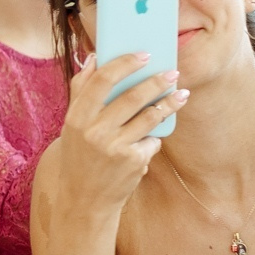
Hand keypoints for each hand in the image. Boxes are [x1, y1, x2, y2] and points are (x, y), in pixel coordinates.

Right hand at [51, 53, 187, 223]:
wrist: (84, 199)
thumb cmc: (79, 155)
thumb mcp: (73, 125)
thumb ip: (81, 91)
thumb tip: (94, 58)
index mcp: (77, 118)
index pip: (102, 81)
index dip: (125, 64)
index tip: (144, 55)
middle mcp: (95, 131)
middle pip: (132, 96)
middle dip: (157, 81)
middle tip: (173, 72)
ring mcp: (115, 147)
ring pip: (150, 116)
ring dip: (170, 103)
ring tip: (181, 94)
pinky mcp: (134, 162)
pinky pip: (152, 141)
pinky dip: (153, 139)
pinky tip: (151, 140)